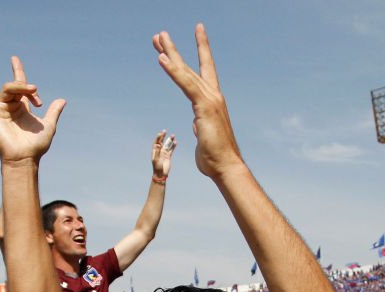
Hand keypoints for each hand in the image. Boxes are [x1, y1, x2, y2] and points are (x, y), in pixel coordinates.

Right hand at [0, 56, 65, 162]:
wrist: (24, 157)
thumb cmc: (36, 146)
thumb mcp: (49, 126)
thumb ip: (54, 112)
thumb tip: (62, 100)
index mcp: (23, 108)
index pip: (20, 85)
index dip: (20, 72)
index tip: (30, 83)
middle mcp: (11, 106)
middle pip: (17, 86)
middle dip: (27, 87)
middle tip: (35, 90)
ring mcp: (1, 109)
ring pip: (8, 89)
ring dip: (19, 87)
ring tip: (32, 89)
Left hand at [152, 24, 243, 179]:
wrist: (226, 166)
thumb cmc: (215, 157)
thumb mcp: (203, 137)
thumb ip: (199, 126)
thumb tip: (196, 124)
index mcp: (212, 102)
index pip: (205, 71)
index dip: (202, 50)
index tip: (197, 32)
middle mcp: (213, 96)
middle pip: (190, 67)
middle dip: (174, 50)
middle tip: (160, 35)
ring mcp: (210, 99)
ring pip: (186, 71)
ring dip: (171, 53)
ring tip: (158, 38)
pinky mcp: (204, 105)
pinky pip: (185, 84)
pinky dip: (173, 71)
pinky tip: (162, 59)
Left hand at [152, 130, 175, 178]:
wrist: (161, 174)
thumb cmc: (157, 167)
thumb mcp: (156, 159)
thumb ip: (157, 151)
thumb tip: (158, 144)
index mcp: (155, 151)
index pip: (156, 142)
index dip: (158, 137)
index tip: (161, 133)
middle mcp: (159, 151)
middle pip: (161, 142)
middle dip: (163, 136)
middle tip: (165, 131)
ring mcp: (164, 153)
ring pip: (167, 145)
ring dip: (170, 140)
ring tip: (173, 135)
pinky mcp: (168, 156)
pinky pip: (171, 150)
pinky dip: (173, 146)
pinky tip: (175, 142)